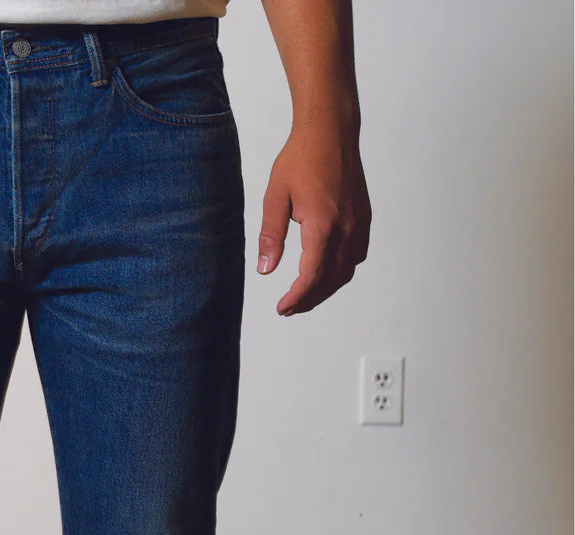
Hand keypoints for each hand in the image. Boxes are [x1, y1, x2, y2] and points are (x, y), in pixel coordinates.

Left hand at [256, 122, 370, 315]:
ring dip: (326, 289)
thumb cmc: (302, 158)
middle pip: (330, 281)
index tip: (282, 308)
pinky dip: (341, 271)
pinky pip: (357, 256)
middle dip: (309, 300)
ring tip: (304, 296)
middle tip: (289, 308)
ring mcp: (359, 224)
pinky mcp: (364, 218)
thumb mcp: (275, 197)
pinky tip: (326, 273)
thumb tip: (265, 270)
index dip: (297, 298)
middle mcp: (347, 228)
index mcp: (323, 226)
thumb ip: (271, 236)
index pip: (311, 277)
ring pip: (346, 271)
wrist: (331, 131)